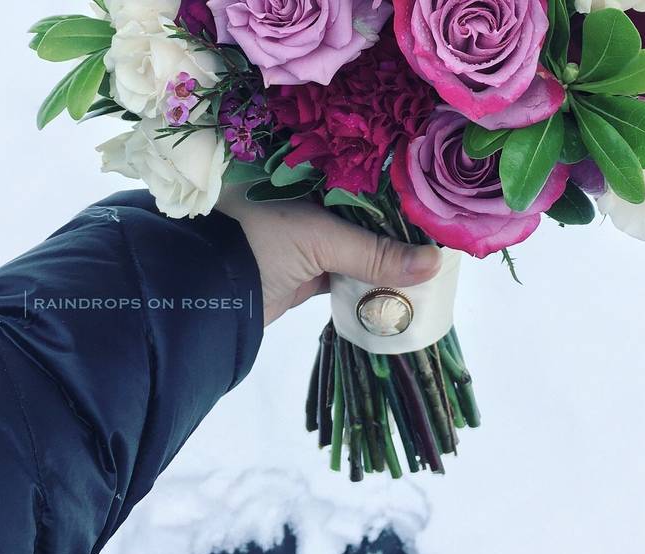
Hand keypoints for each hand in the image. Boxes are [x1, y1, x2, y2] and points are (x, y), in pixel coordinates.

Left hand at [217, 185, 442, 325]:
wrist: (206, 295)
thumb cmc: (256, 242)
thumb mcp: (320, 239)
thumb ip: (376, 252)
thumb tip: (436, 263)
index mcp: (299, 170)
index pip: (357, 166)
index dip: (392, 179)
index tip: (430, 187)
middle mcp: (303, 197)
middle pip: (362, 207)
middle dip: (396, 220)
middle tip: (438, 222)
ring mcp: (303, 235)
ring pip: (356, 241)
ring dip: (386, 252)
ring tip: (430, 251)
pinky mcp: (304, 270)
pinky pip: (347, 270)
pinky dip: (370, 277)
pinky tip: (403, 276)